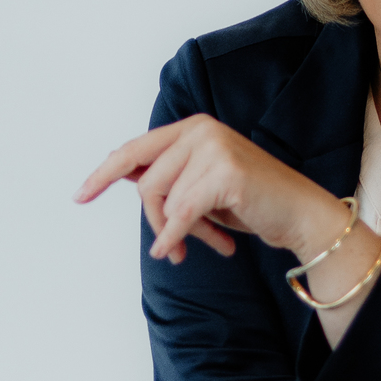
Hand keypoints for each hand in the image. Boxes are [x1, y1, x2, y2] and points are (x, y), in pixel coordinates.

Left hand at [75, 114, 361, 274]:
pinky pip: (183, 213)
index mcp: (192, 128)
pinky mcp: (226, 173)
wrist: (300, 214)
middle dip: (155, 218)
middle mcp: (201, 130)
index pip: (134, 149)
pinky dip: (175, 237)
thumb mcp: (199, 186)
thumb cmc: (250, 202)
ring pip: (165, 200)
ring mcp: (215, 148)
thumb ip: (165, 176)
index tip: (80, 196)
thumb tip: (117, 174)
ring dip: (176, 231)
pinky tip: (178, 252)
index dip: (103, 174)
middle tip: (171, 244)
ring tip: (199, 245)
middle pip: (147, 182)